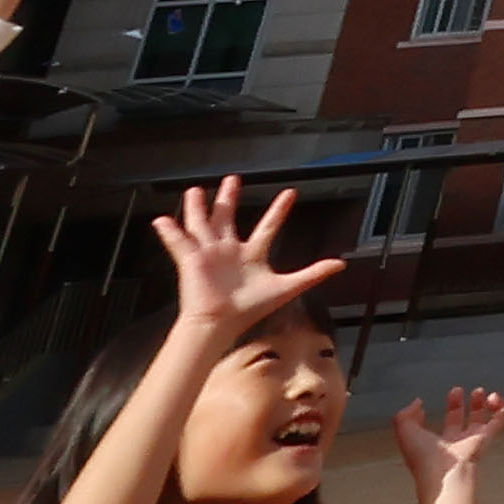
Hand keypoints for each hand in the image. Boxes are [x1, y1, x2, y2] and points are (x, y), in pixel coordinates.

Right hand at [155, 180, 347, 348]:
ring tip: (195, 191)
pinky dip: (170, 231)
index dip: (279, 210)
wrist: (220, 323)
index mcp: (252, 255)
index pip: (268, 226)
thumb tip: (341, 264)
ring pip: (202, 224)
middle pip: (228, 219)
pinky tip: (162, 220)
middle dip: (229, 199)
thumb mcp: (286, 287)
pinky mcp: (191, 259)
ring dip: (198, 208)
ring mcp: (209, 253)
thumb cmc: (249, 310)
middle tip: (232, 179)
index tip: (290, 193)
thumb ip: (312, 274)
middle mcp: (229, 251)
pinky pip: (178, 242)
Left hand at [390, 388, 503, 488]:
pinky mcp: (486, 438)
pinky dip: (500, 407)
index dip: (433, 416)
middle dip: (458, 403)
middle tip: (456, 391)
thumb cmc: (424, 458)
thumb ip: (405, 415)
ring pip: (481, 419)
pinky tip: (493, 398)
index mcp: (437, 445)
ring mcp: (472, 440)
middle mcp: (456, 443)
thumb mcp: (404, 431)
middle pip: (460, 420)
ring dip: (481, 403)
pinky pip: (499, 419)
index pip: (439, 426)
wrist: (445, 474)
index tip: (428, 404)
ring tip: (478, 392)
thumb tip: (417, 403)